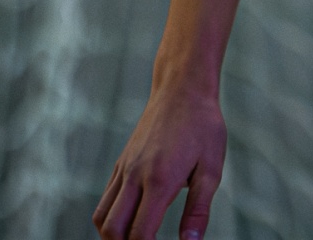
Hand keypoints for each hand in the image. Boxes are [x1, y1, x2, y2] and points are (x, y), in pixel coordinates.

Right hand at [94, 86, 226, 239]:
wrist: (182, 87)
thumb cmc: (203, 126)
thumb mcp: (212, 168)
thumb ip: (199, 209)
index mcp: (159, 179)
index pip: (140, 233)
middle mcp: (135, 175)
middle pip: (112, 229)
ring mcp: (124, 168)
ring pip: (101, 216)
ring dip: (112, 235)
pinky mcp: (121, 162)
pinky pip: (106, 198)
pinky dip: (111, 216)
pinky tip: (129, 220)